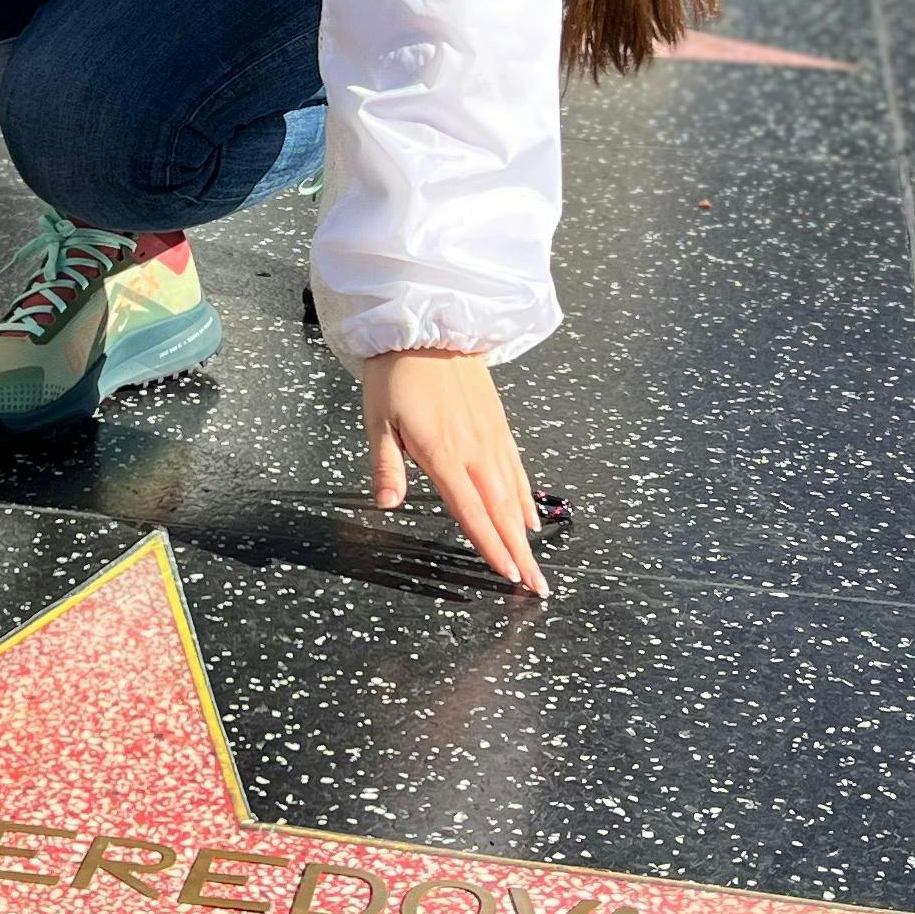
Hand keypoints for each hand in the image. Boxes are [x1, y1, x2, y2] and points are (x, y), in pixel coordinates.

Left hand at [361, 350, 550, 596]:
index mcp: (443, 453)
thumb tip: (388, 505)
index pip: (470, 511)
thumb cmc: (396, 375)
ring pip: (513, 494)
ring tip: (537, 563)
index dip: (489, 546)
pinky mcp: (498, 425)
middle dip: (519, 552)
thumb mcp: (377, 420)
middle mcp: (474, 450)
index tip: (506, 575)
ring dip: (526, 533)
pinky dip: (525, 498)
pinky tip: (529, 519)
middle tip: (537, 586)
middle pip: (500, 511)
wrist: (427, 327)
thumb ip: (386, 466)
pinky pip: (516, 469)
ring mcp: (491, 438)